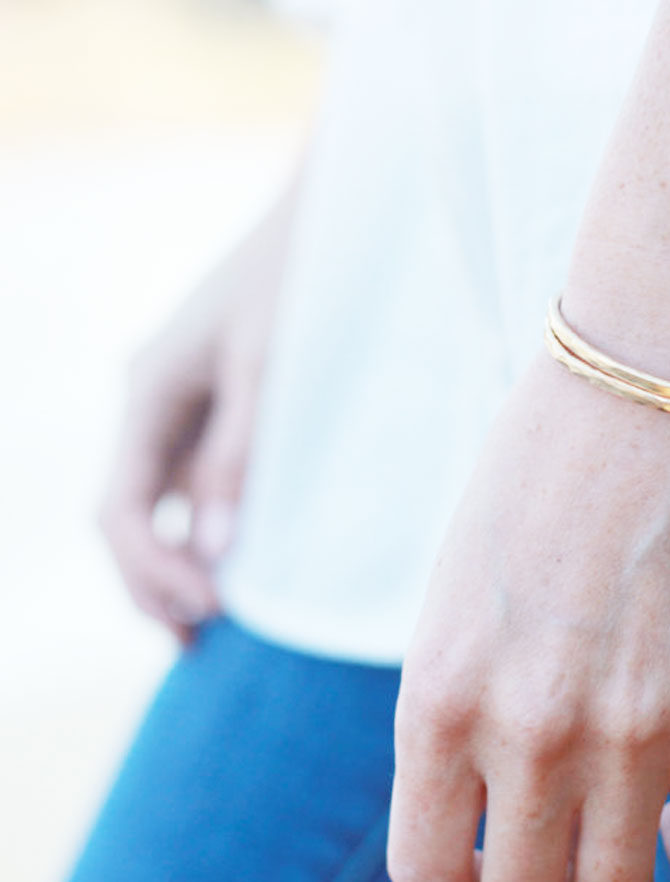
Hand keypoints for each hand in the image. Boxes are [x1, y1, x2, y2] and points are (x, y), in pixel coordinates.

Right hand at [96, 202, 287, 643]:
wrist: (322, 224)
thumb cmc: (296, 288)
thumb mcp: (266, 374)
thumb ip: (236, 458)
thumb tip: (212, 550)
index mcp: (146, 392)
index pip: (118, 507)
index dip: (149, 570)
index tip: (206, 609)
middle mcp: (150, 405)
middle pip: (125, 516)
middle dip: (152, 581)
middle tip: (198, 640)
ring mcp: (178, 409)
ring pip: (155, 505)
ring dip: (172, 563)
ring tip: (208, 623)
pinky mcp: (213, 410)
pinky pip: (190, 483)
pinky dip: (199, 530)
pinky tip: (229, 566)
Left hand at [387, 347, 669, 881]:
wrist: (665, 364)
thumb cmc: (549, 461)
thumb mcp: (460, 588)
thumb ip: (461, 702)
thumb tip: (486, 799)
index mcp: (439, 690)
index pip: (429, 873)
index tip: (484, 859)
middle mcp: (529, 728)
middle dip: (535, 878)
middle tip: (559, 825)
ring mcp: (637, 729)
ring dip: (615, 862)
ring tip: (626, 796)